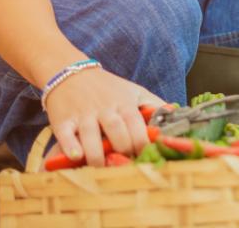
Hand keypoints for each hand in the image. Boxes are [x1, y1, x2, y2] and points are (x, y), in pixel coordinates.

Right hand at [43, 67, 165, 166]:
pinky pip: (66, 135)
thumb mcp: (133, 90)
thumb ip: (154, 103)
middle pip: (117, 132)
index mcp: (124, 104)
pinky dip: (70, 147)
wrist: (71, 71)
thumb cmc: (107, 87)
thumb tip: (176, 113)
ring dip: (97, 155)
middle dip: (123, 150)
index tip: (145, 156)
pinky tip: (76, 156)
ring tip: (101, 167)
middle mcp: (104, 109)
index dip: (142, 143)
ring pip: (91, 136)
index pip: (137, 125)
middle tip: (123, 164)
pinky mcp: (63, 120)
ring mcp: (83, 114)